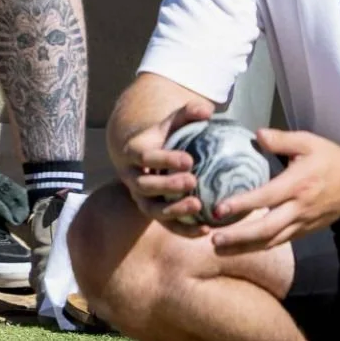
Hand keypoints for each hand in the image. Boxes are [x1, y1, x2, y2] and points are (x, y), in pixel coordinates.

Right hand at [114, 96, 215, 231]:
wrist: (146, 160)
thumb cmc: (165, 139)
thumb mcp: (172, 124)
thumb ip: (187, 115)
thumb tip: (207, 109)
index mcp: (133, 153)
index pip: (144, 157)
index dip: (164, 159)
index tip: (189, 160)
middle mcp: (133, 178)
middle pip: (144, 185)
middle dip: (166, 185)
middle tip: (192, 181)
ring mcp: (142, 198)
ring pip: (152, 209)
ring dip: (174, 210)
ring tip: (197, 205)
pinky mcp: (154, 214)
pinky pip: (167, 226)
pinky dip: (185, 230)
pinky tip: (206, 230)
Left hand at [208, 130, 339, 254]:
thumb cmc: (330, 159)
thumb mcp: (308, 142)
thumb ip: (281, 139)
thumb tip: (256, 134)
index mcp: (297, 185)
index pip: (266, 198)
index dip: (242, 205)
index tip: (218, 209)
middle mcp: (298, 208)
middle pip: (267, 228)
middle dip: (239, 236)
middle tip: (213, 239)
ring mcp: (303, 222)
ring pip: (273, 240)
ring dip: (246, 246)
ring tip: (220, 248)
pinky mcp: (306, 230)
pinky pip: (281, 241)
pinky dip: (261, 246)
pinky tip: (242, 247)